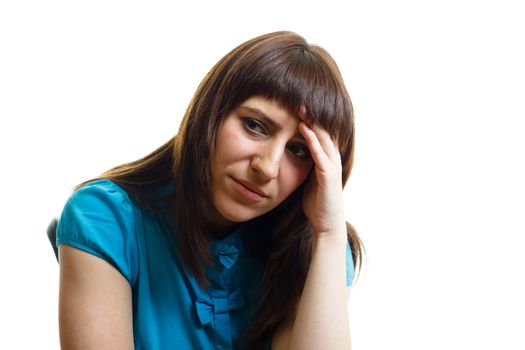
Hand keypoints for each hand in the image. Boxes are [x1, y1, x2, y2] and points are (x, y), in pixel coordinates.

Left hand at [298, 117, 345, 238]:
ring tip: (301, 107)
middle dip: (312, 114)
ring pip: (324, 138)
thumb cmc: (316, 203)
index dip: (310, 119)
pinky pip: (321, 154)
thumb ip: (302, 165)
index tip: (295, 105)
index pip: (319, 133)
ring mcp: (332, 166)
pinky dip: (313, 140)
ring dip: (313, 122)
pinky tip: (304, 129)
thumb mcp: (306, 179)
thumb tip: (288, 156)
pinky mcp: (329, 176)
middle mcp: (332, 159)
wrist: (327, 225)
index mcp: (326, 159)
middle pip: (324, 130)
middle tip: (298, 98)